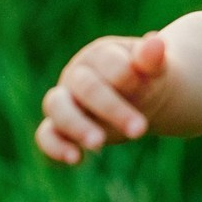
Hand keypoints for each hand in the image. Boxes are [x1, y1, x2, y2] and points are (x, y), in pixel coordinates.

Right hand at [36, 32, 166, 164]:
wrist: (139, 95)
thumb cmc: (144, 78)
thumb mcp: (153, 68)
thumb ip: (151, 58)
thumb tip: (155, 41)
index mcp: (100, 54)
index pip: (107, 62)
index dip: (124, 76)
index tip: (145, 88)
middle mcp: (76, 74)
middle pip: (85, 87)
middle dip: (112, 108)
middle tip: (140, 130)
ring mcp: (64, 99)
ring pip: (56, 106)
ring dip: (77, 126)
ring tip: (99, 145)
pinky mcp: (58, 126)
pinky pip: (45, 135)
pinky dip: (55, 147)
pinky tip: (76, 159)